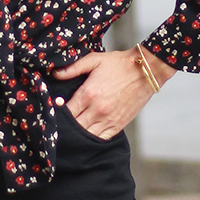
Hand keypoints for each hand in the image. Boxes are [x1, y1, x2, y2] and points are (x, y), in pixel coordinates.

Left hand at [53, 47, 174, 138]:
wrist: (145, 71)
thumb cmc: (119, 64)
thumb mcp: (94, 59)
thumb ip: (73, 68)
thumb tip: (55, 74)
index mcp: (88, 94)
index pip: (66, 111)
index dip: (58, 113)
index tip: (54, 111)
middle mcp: (97, 110)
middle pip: (74, 126)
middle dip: (65, 126)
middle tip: (59, 125)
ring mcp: (108, 119)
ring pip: (86, 136)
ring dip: (78, 135)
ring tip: (71, 132)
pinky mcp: (118, 125)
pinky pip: (101, 139)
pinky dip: (92, 139)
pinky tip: (87, 136)